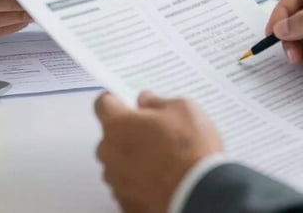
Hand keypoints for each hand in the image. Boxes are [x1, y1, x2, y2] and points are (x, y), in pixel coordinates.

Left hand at [95, 90, 222, 212]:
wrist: (200, 194)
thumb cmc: (190, 151)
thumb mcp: (182, 109)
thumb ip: (157, 102)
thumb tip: (147, 101)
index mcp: (118, 125)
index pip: (102, 104)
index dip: (115, 99)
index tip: (125, 101)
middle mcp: (110, 153)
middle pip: (111, 135)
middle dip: (128, 131)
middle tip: (154, 131)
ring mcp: (116, 181)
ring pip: (118, 161)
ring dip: (133, 157)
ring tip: (163, 158)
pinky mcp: (125, 202)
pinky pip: (127, 184)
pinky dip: (139, 179)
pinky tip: (161, 177)